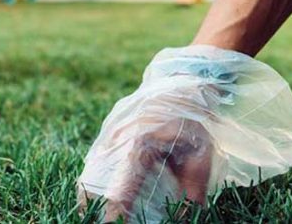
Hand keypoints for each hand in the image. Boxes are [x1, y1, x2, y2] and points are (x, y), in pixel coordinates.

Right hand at [78, 46, 291, 222]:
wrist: (183, 81)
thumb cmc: (194, 117)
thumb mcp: (200, 154)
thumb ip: (192, 189)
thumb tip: (189, 216)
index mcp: (138, 144)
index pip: (120, 188)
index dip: (115, 212)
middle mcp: (117, 139)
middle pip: (94, 181)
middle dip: (94, 205)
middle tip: (104, 220)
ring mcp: (109, 134)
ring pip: (91, 170)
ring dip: (92, 193)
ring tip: (101, 213)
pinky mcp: (110, 132)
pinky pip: (96, 161)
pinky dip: (96, 179)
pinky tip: (101, 195)